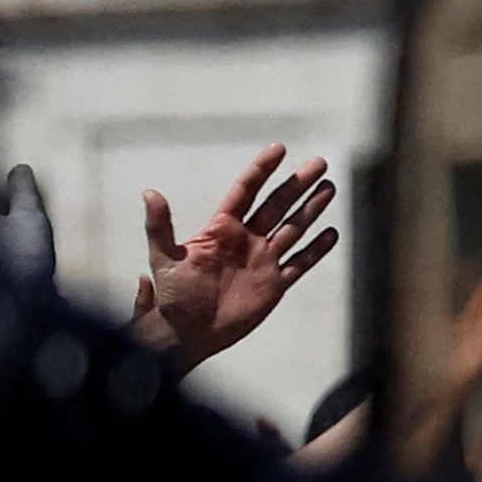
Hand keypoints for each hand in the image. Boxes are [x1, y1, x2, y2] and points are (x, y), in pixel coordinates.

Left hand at [130, 145, 337, 365]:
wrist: (188, 333)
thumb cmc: (173, 295)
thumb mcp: (164, 257)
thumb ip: (160, 226)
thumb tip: (150, 192)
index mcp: (221, 229)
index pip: (246, 191)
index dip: (262, 170)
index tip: (279, 149)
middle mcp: (246, 240)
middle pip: (277, 205)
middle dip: (298, 183)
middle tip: (319, 162)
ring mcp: (263, 261)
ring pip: (293, 228)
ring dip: (312, 209)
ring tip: (329, 187)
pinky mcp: (274, 284)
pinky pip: (300, 263)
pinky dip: (316, 250)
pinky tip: (331, 233)